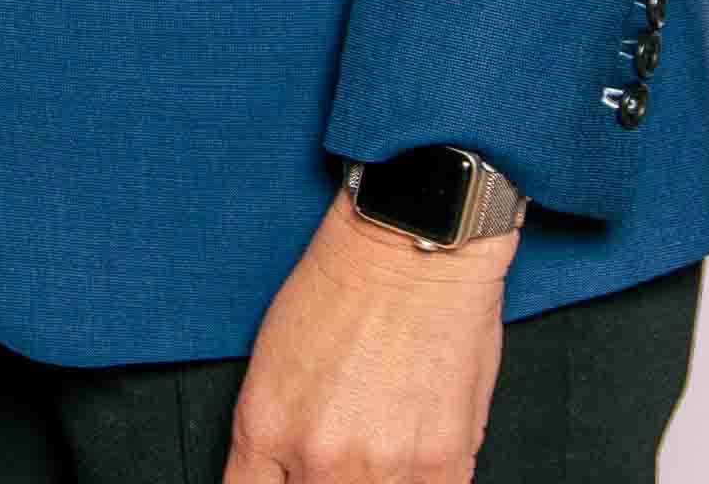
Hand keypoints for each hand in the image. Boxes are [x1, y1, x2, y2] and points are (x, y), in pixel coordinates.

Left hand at [225, 195, 511, 483]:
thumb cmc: (345, 285)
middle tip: (344, 449)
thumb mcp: (274, 360)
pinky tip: (416, 451)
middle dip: (324, 480)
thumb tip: (289, 474)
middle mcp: (320, 456)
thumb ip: (279, 434)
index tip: (288, 479)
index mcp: (266, 426)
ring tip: (383, 443)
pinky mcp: (442, 464)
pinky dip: (422, 482)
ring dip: (377, 481)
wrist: (411, 248)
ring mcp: (383, 466)